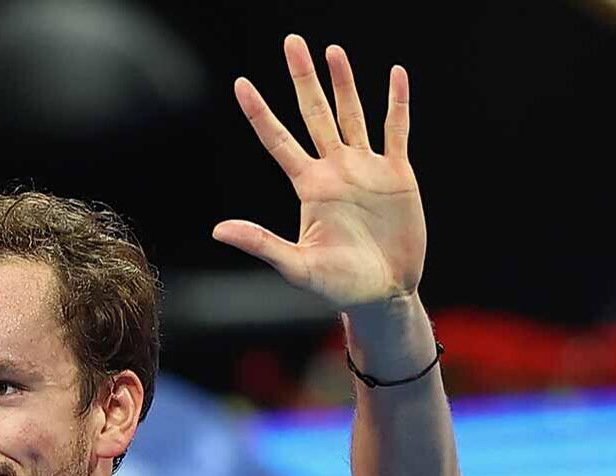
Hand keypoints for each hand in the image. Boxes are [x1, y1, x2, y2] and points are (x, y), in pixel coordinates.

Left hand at [214, 36, 425, 315]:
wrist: (384, 294)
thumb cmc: (339, 287)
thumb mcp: (297, 267)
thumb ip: (261, 243)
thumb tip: (218, 229)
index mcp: (309, 187)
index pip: (278, 140)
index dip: (260, 112)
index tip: (241, 84)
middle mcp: (335, 171)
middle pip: (315, 113)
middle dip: (303, 78)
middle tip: (292, 42)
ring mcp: (366, 169)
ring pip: (352, 115)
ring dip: (344, 83)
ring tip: (333, 50)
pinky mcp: (398, 175)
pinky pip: (396, 131)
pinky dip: (396, 103)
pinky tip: (394, 75)